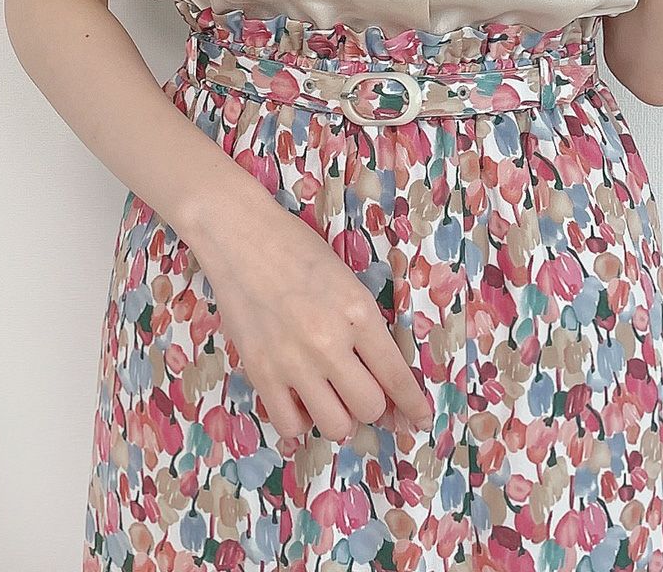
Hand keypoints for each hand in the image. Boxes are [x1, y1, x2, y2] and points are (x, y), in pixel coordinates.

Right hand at [191, 191, 433, 443]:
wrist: (241, 237)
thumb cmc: (297, 249)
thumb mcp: (347, 280)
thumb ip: (363, 324)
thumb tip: (378, 371)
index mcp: (359, 313)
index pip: (396, 375)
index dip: (412, 404)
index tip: (420, 419)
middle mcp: (329, 343)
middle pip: (370, 407)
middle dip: (372, 404)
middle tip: (360, 390)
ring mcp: (293, 361)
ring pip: (335, 425)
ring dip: (340, 416)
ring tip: (330, 398)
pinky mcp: (260, 372)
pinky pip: (289, 426)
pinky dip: (300, 421)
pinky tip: (300, 401)